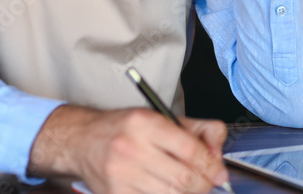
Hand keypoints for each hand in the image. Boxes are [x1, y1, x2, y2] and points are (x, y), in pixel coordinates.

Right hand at [28, 105, 228, 193]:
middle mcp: (131, 148)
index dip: (211, 164)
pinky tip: (167, 189)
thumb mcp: (164, 117)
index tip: (219, 171)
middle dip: (203, 183)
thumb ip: (199, 130)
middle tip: (209, 182)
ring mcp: (120, 174)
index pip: (189, 150)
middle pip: (182, 177)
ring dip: (187, 193)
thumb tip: (217, 154)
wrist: (83, 140)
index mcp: (146, 123)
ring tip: (189, 186)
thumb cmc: (127, 128)